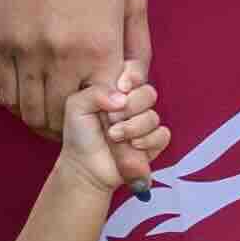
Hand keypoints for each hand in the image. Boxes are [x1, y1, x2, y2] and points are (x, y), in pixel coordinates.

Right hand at [0, 0, 148, 134]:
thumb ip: (138, 47)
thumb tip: (135, 87)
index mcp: (100, 46)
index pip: (106, 111)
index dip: (109, 122)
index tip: (109, 120)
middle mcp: (62, 56)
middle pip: (65, 120)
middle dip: (76, 130)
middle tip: (81, 127)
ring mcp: (26, 52)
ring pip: (32, 113)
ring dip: (45, 124)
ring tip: (54, 119)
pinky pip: (5, 94)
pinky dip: (18, 107)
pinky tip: (30, 101)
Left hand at [61, 70, 169, 195]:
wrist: (85, 167)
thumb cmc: (79, 136)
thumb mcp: (76, 106)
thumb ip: (96, 92)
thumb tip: (122, 98)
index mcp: (117, 91)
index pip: (136, 72)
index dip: (133, 76)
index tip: (122, 86)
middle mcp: (133, 105)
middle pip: (148, 93)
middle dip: (131, 107)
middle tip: (111, 119)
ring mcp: (144, 124)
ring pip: (153, 117)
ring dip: (133, 128)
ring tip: (114, 137)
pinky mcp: (152, 143)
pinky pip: (163, 135)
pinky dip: (149, 141)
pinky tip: (133, 145)